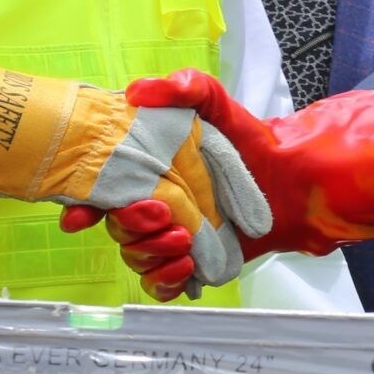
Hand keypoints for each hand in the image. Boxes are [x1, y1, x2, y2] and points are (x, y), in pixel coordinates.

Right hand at [0, 64, 269, 292]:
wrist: (291, 181)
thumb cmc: (251, 142)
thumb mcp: (220, 107)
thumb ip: (188, 89)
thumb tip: (139, 91)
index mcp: (146, 173)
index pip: (98, 193)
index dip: (82, 207)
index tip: (81, 216)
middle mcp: (152, 206)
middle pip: (117, 229)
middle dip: (132, 226)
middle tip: (164, 214)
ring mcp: (168, 238)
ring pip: (136, 258)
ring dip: (152, 254)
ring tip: (184, 241)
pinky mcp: (189, 264)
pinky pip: (160, 285)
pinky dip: (166, 280)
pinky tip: (187, 267)